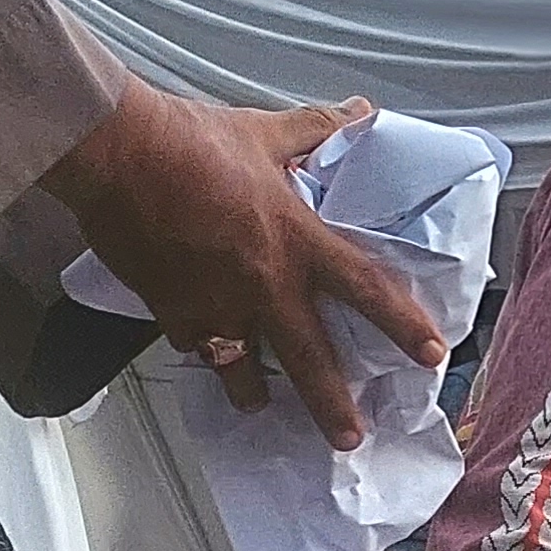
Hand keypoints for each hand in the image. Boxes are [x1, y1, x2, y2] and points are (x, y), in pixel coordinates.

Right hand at [48, 85, 444, 446]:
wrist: (119, 156)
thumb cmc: (191, 141)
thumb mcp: (265, 132)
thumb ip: (316, 130)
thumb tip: (358, 112)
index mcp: (297, 241)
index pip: (366, 289)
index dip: (404, 325)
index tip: (431, 355)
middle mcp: (264, 285)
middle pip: (310, 361)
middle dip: (333, 407)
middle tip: (349, 438)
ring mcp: (217, 306)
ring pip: (245, 369)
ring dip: (256, 393)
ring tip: (261, 406)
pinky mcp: (172, 313)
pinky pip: (195, 345)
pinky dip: (202, 349)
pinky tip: (202, 350)